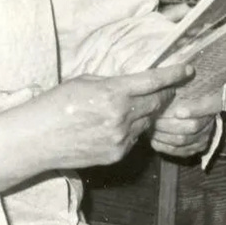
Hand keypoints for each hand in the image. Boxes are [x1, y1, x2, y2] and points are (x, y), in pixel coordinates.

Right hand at [0, 64, 191, 186]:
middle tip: (167, 89)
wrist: (37, 139)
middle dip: (164, 95)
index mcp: (113, 93)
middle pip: (156, 103)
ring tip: (133, 107)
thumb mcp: (84, 82)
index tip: (187, 70)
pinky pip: (134, 138)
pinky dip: (133, 129)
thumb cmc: (55, 104)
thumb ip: (112, 82)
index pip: (153, 82)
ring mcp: (120, 138)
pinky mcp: (116, 154)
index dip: (173, 74)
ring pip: (147, 122)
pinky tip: (117, 124)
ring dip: (146, 113)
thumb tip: (132, 83)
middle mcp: (121, 117)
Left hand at [150, 86, 222, 157]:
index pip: (208, 106)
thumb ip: (177, 80)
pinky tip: (153, 140)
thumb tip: (170, 77)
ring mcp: (205, 134)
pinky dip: (166, 147)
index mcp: (212, 99)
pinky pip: (182, 151)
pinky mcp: (197, 146)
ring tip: (150, 128)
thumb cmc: (180, 91)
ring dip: (164, 136)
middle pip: (193, 126)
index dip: (195, 110)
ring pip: (185, 140)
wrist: (185, 106)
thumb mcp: (181, 82)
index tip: (178, 112)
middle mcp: (211, 119)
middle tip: (153, 120)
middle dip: (170, 125)